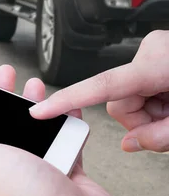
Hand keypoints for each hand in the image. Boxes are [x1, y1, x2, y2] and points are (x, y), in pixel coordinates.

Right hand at [30, 30, 168, 152]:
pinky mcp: (155, 54)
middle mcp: (149, 53)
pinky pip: (137, 84)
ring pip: (125, 95)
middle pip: (116, 99)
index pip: (101, 85)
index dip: (66, 99)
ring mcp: (152, 51)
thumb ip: (158, 136)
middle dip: (138, 118)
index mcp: (156, 65)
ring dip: (148, 111)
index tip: (39, 110)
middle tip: (165, 124)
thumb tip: (130, 143)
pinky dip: (153, 99)